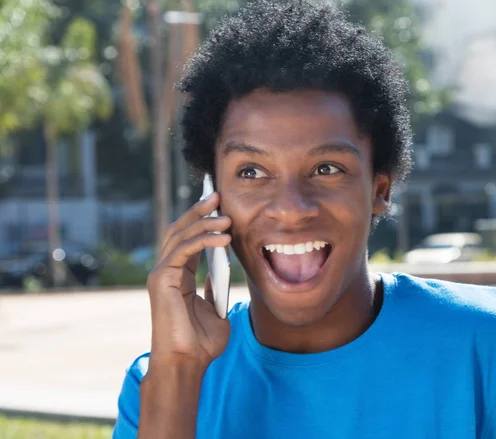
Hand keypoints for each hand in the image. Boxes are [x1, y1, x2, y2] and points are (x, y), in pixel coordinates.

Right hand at [146, 192, 231, 365]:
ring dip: (203, 221)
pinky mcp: (161, 279)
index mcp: (179, 275)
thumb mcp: (216, 308)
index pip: (188, 239)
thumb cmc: (202, 342)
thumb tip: (223, 271)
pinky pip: (183, 250)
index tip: (219, 204)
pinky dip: (203, 239)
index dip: (202, 220)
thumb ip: (216, 288)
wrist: (188, 362)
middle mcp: (166, 270)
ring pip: (179, 235)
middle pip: (179, 230)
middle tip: (216, 194)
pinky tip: (223, 238)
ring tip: (226, 216)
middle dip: (198, 210)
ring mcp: (161, 273)